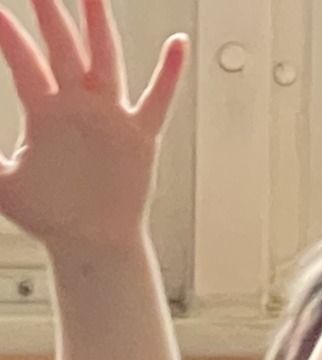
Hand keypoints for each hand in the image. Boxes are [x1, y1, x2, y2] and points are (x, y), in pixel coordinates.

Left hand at [0, 0, 186, 253]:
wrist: (89, 247)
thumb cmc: (49, 218)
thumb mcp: (2, 186)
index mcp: (43, 110)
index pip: (23, 59)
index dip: (6, 32)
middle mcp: (76, 104)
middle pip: (62, 44)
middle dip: (49, 10)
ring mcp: (109, 117)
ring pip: (104, 58)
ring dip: (99, 23)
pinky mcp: (138, 138)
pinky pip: (157, 102)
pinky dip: (169, 75)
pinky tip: (178, 46)